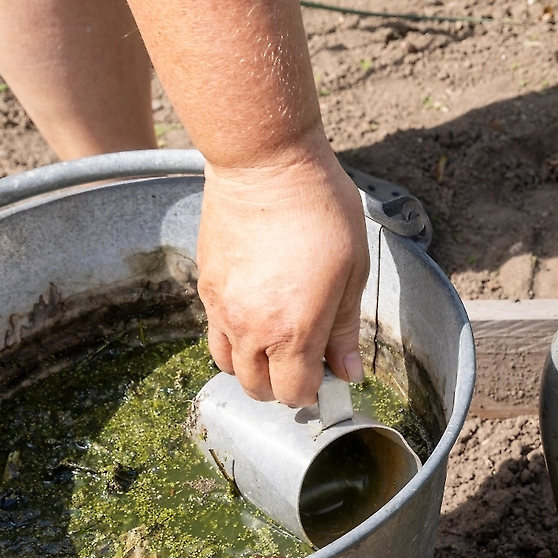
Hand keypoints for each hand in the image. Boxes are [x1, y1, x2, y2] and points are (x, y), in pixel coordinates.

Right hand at [196, 142, 368, 406]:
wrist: (264, 164)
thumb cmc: (321, 211)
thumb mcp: (351, 271)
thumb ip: (344, 329)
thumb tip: (347, 371)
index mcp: (293, 330)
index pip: (294, 393)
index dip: (313, 393)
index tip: (327, 377)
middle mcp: (251, 328)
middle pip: (257, 388)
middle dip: (283, 386)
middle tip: (306, 361)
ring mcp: (222, 308)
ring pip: (230, 365)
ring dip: (254, 366)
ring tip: (279, 342)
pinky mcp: (206, 285)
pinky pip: (215, 331)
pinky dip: (235, 338)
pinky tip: (259, 312)